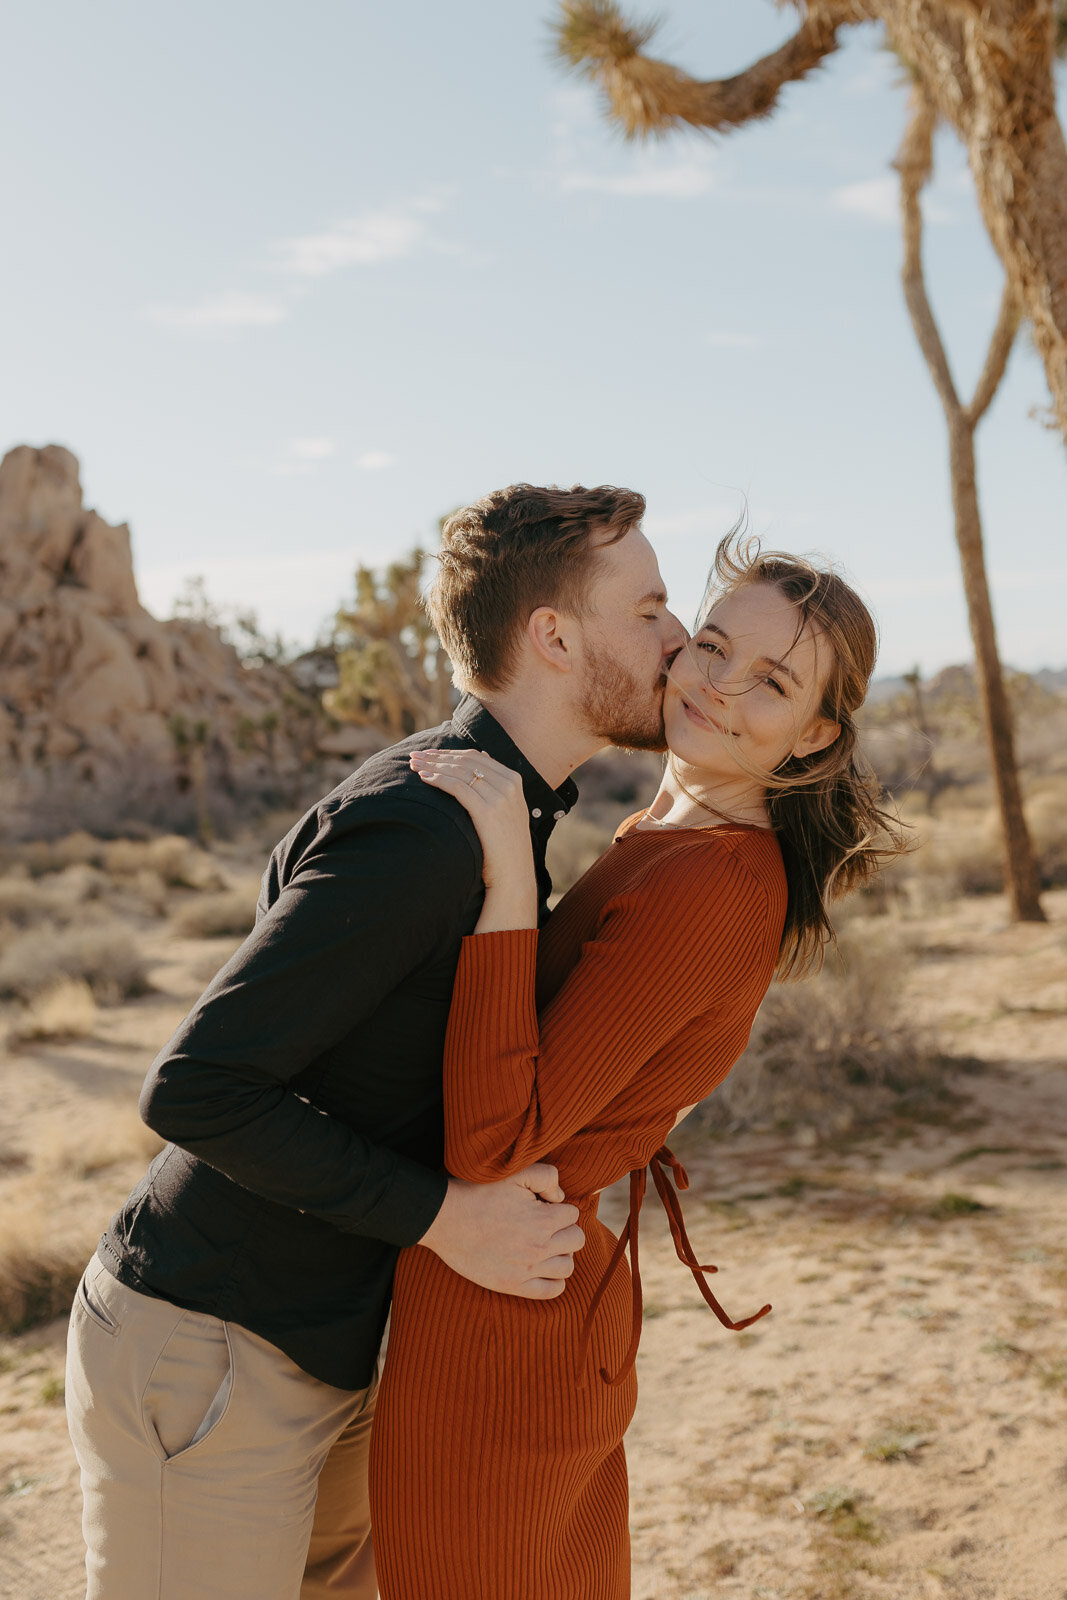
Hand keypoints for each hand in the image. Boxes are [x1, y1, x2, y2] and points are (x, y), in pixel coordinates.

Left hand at [410, 748, 537, 930]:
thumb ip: (496, 782)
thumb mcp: (507, 808)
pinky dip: (438, 779)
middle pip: (465, 761)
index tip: (428, 753)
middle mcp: (509, 784)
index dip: (448, 752)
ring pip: (459, 771)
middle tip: (414, 756)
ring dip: (433, 765)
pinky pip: (457, 787)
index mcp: (514, 779)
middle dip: (436, 756)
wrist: (514, 873)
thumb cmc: (504, 844)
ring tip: (413, 765)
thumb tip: (482, 755)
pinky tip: (423, 779)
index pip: (475, 756)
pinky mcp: (488, 811)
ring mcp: (500, 797)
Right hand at [419, 1164, 584, 1299]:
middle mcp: (538, 1247)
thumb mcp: (515, 1174)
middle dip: (565, 1229)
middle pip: (576, 1240)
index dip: (559, 1207)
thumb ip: (547, 1177)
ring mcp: (526, 1269)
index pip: (573, 1214)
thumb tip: (561, 1197)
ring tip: (545, 1245)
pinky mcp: (512, 1285)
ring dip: (561, 1254)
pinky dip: (555, 1280)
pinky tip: (542, 1267)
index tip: (543, 1206)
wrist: (446, 1219)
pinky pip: (552, 1290)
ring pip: (568, 1266)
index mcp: (542, 1220)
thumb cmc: (478, 1193)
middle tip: (546, 1225)